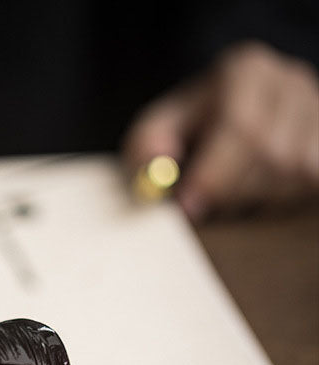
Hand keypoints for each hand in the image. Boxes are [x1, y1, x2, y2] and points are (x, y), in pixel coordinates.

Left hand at [123, 41, 318, 220]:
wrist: (228, 115)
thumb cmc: (190, 128)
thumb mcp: (158, 129)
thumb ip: (147, 145)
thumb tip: (156, 167)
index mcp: (245, 71)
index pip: (240, 126)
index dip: (213, 174)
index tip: (188, 206)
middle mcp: (290, 83)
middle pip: (271, 154)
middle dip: (229, 192)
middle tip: (200, 210)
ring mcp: (316, 110)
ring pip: (294, 174)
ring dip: (252, 199)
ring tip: (224, 196)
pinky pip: (308, 185)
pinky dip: (275, 200)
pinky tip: (251, 194)